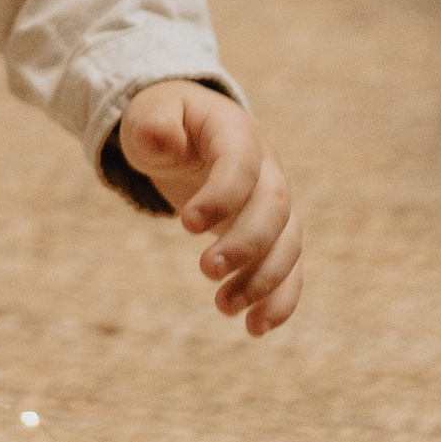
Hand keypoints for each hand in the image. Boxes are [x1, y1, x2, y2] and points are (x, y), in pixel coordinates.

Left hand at [118, 81, 302, 336]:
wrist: (189, 131)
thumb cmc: (166, 122)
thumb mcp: (149, 113)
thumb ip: (152, 125)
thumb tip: (159, 139)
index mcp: (237, 133)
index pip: (241, 163)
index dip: (222, 195)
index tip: (186, 225)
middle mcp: (267, 169)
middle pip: (274, 207)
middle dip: (246, 243)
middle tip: (205, 270)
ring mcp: (274, 203)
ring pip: (288, 243)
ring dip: (263, 280)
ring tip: (224, 307)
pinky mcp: (272, 235)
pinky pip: (290, 269)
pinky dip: (280, 300)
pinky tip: (255, 328)